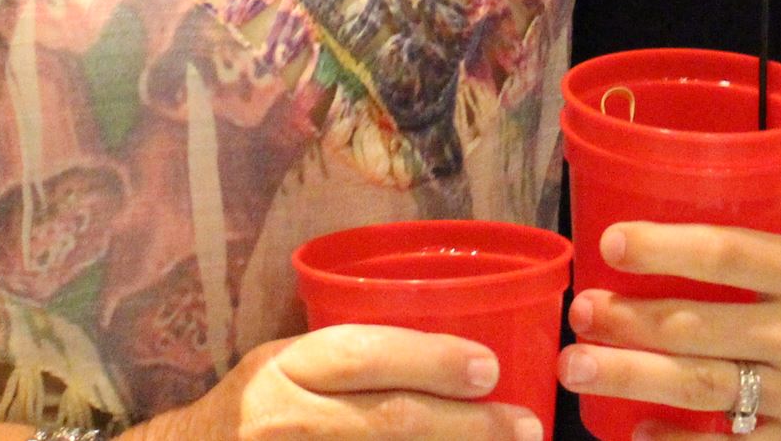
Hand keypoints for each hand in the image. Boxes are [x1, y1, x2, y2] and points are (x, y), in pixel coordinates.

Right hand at [150, 326, 537, 440]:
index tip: (488, 367)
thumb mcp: (286, 366)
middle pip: (386, 420)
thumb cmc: (255, 408)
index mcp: (285, 367)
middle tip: (525, 425)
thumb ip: (349, 360)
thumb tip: (454, 356)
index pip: (359, 354)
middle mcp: (285, 418)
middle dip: (465, 425)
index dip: (427, 359)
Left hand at [558, 211, 780, 440]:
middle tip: (580, 312)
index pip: (730, 253)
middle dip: (629, 320)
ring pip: (705, 389)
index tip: (613, 242)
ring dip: (634, 379)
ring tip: (580, 368)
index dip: (665, 247)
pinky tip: (641, 432)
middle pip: (700, 326)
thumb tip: (752, 200)